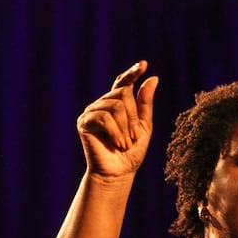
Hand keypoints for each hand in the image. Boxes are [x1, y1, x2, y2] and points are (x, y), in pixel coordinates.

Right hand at [77, 60, 157, 176]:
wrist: (117, 173)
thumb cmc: (131, 152)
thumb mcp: (144, 126)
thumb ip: (146, 103)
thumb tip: (153, 78)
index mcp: (116, 103)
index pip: (123, 82)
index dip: (132, 73)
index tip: (143, 65)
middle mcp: (103, 104)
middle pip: (123, 93)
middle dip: (134, 116)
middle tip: (133, 137)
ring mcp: (92, 111)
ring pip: (115, 105)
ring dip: (125, 127)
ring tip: (125, 143)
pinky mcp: (84, 122)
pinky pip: (104, 117)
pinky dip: (115, 132)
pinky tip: (117, 143)